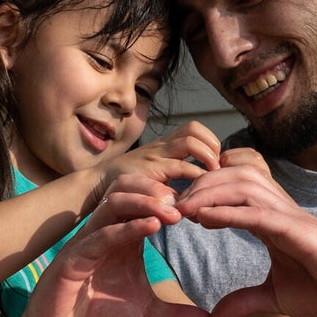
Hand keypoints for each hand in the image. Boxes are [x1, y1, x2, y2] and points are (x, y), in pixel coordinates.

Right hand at [23, 188, 217, 316]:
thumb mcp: (149, 315)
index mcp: (124, 235)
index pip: (146, 199)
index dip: (172, 198)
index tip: (200, 207)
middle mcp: (106, 230)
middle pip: (129, 188)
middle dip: (158, 190)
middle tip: (187, 203)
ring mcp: (88, 240)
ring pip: (114, 202)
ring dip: (144, 202)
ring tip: (172, 212)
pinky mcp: (73, 257)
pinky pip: (99, 234)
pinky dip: (125, 228)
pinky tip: (151, 227)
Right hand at [89, 120, 222, 211]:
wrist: (99, 183)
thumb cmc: (128, 181)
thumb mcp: (153, 170)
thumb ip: (172, 169)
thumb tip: (199, 179)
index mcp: (163, 144)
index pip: (193, 128)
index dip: (210, 140)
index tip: (215, 160)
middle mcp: (161, 145)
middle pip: (194, 128)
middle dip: (212, 145)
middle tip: (217, 166)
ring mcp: (155, 155)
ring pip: (190, 142)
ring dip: (207, 157)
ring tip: (212, 175)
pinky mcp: (151, 169)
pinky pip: (179, 167)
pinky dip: (195, 175)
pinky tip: (198, 188)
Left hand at [175, 159, 316, 316]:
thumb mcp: (275, 299)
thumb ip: (244, 302)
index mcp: (273, 221)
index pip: (233, 191)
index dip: (203, 193)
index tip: (177, 209)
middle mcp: (280, 210)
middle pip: (233, 176)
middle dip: (199, 185)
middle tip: (172, 204)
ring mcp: (291, 217)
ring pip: (243, 186)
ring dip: (209, 193)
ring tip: (183, 208)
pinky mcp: (299, 231)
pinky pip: (258, 213)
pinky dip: (229, 212)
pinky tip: (204, 218)